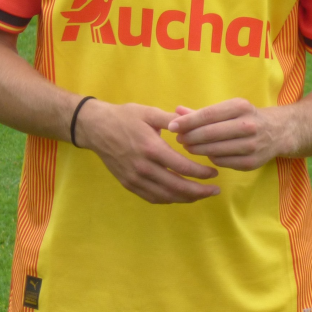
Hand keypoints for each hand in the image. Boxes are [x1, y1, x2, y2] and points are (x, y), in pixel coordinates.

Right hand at [75, 100, 219, 203]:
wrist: (96, 128)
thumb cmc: (124, 117)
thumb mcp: (149, 112)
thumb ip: (172, 120)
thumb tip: (194, 123)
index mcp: (151, 148)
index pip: (181, 167)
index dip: (200, 173)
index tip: (214, 173)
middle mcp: (143, 167)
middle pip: (176, 186)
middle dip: (199, 191)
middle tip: (214, 190)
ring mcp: (135, 178)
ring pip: (165, 196)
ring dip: (186, 198)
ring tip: (201, 194)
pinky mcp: (128, 184)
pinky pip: (152, 197)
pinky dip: (168, 199)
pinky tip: (179, 196)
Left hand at [168, 99, 286, 170]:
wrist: (277, 132)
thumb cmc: (246, 117)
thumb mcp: (228, 108)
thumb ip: (202, 112)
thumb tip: (176, 111)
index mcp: (240, 107)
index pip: (208, 115)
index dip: (188, 121)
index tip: (172, 126)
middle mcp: (248, 125)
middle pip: (210, 133)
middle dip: (190, 136)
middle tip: (178, 138)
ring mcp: (251, 145)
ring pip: (215, 150)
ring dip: (197, 149)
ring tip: (187, 146)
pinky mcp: (252, 163)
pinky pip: (223, 162)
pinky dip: (211, 158)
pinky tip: (206, 153)